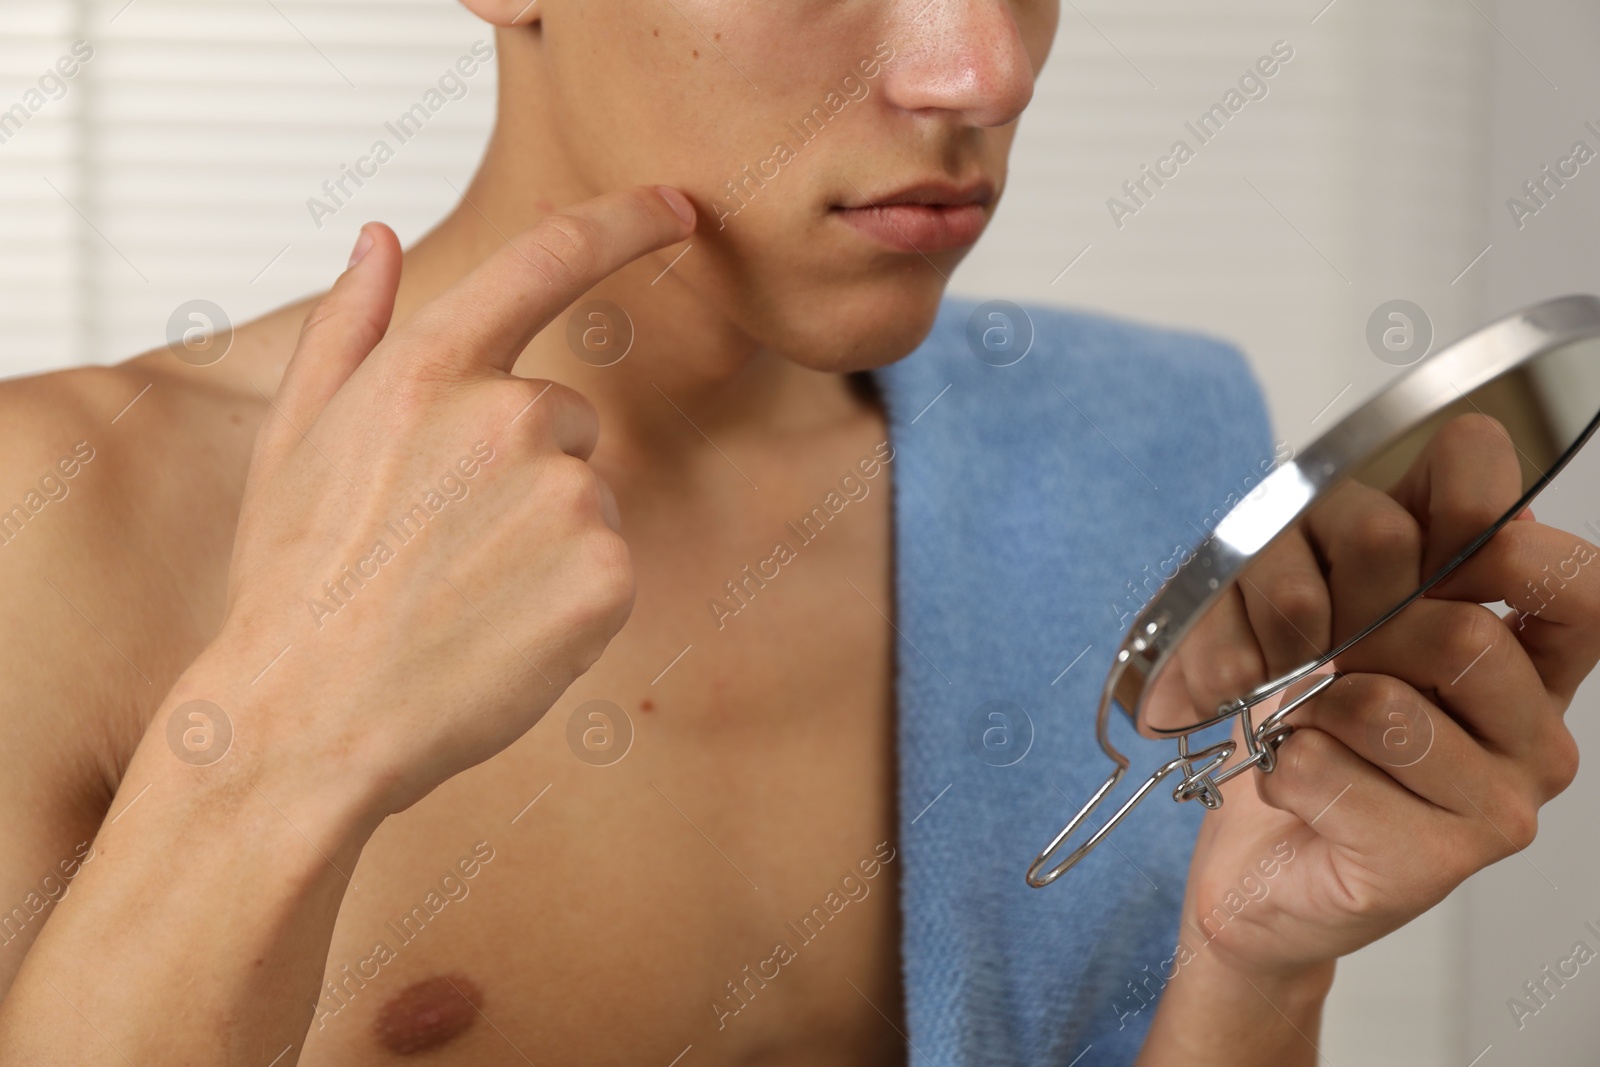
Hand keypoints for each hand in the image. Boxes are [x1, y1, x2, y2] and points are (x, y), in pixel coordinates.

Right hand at [174, 185, 695, 817]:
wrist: (306, 722)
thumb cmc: (295, 585)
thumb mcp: (293, 438)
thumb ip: (348, 327)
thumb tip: (378, 239)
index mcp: (426, 369)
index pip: (547, 257)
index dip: (624, 221)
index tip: (675, 207)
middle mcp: (507, 415)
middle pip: (564, 415)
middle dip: (520, 465)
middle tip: (439, 541)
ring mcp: (565, 496)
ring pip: (585, 495)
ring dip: (544, 536)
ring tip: (460, 593)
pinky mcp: (606, 575)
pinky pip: (609, 564)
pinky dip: (571, 597)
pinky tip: (500, 630)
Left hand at [1171, 413, 1598, 980]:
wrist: (1254, 860)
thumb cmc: (1300, 726)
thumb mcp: (1332, 599)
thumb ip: (1386, 535)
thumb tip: (1442, 472)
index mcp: (1529, 659)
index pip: (1574, 583)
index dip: (1486, 536)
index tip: (1403, 537)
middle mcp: (1533, 735)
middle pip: (1461, 637)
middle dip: (1349, 623)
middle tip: (1307, 650)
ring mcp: (1496, 808)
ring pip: (1386, 708)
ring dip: (1307, 702)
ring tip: (1298, 722)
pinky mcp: (1429, 868)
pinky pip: (1325, 772)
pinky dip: (1277, 761)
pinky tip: (1288, 776)